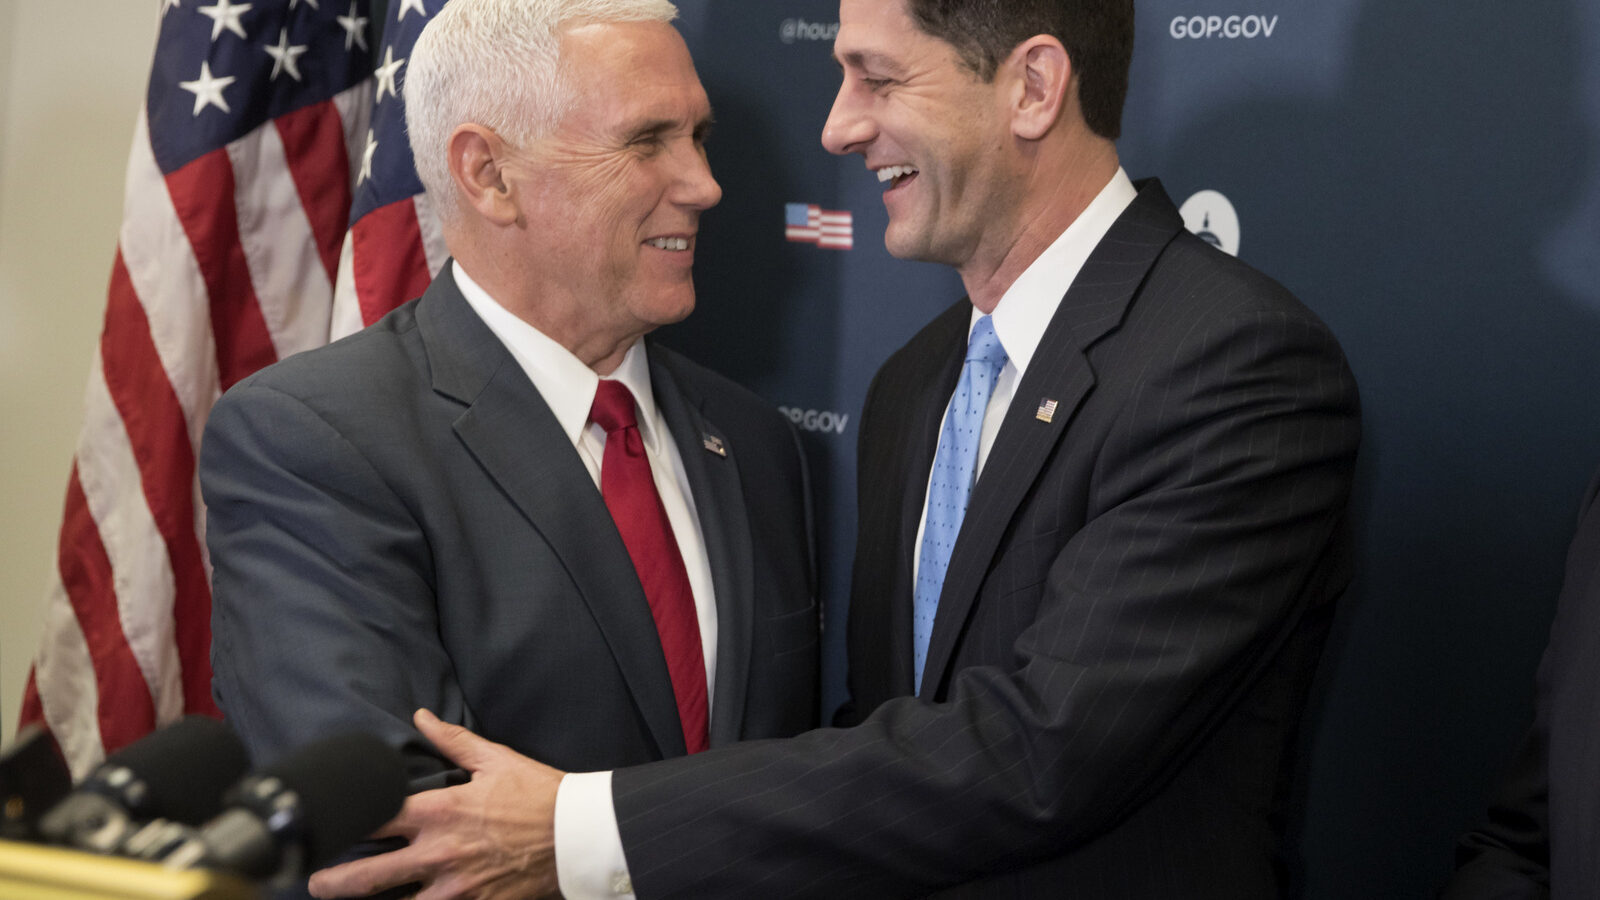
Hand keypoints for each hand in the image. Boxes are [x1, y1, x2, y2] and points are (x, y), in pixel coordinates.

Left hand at [308, 708, 565, 898]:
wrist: (580, 834)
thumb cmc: (540, 794)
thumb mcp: (496, 760)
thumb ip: (452, 741)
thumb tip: (420, 716)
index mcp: (442, 811)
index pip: (376, 818)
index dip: (344, 822)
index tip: (325, 824)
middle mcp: (440, 852)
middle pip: (368, 876)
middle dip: (332, 883)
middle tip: (314, 882)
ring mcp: (457, 888)